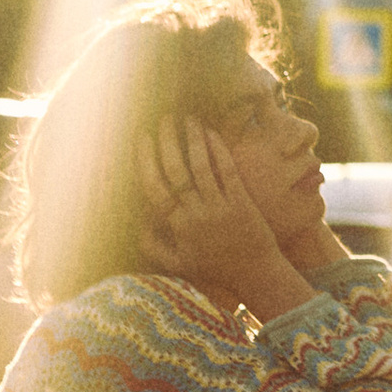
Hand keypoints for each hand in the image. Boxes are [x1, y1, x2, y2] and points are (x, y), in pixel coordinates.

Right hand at [135, 118, 303, 316]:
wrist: (255, 274)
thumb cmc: (214, 268)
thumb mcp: (177, 264)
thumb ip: (152, 245)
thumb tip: (136, 222)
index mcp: (178, 227)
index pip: (154, 188)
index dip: (145, 160)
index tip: (141, 138)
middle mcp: (196, 214)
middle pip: (176, 171)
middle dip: (167, 141)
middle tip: (163, 118)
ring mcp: (220, 206)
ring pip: (201, 166)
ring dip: (192, 139)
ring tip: (187, 117)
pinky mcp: (242, 201)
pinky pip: (227, 171)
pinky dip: (218, 150)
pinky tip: (211, 132)